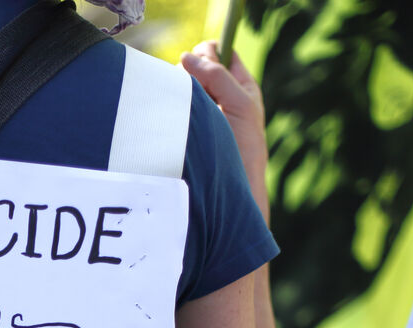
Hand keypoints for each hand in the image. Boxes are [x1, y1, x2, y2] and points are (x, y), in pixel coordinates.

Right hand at [181, 41, 268, 220]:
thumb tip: (188, 56)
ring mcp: (199, 112)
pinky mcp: (183, 126)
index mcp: (240, 87)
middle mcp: (218, 97)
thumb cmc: (244, 150)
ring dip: (178, 89)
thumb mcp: (240, 105)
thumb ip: (218, 76)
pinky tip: (171, 114)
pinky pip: (171, 104)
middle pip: (197, 67)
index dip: (210, 53)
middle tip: (193, 91)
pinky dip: (168, 103)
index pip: (222, 54)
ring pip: (181, 85)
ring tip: (185, 109)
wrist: (231, 190)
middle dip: (190, 72)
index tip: (202, 64)